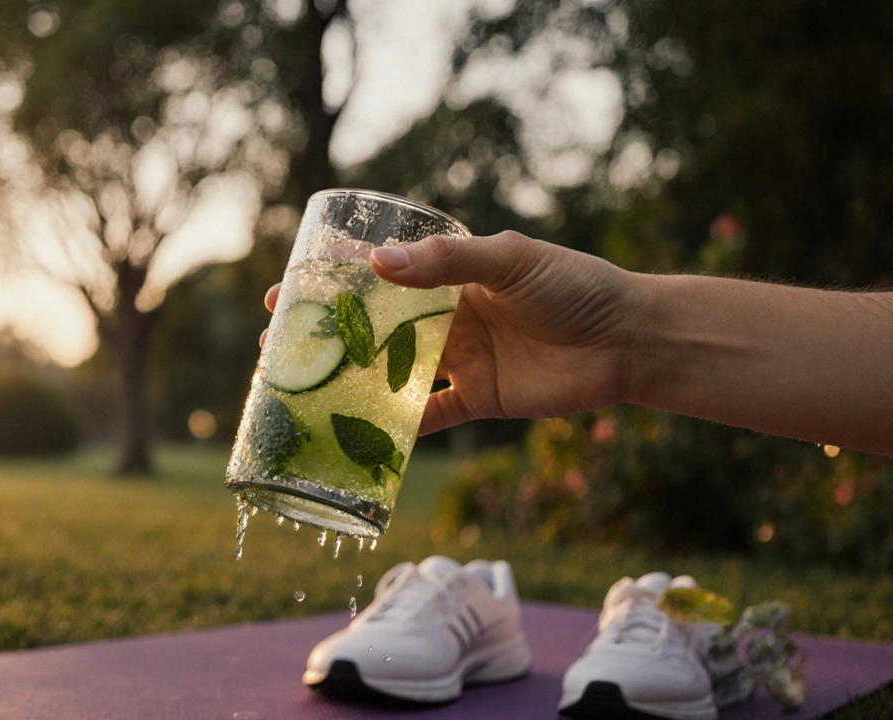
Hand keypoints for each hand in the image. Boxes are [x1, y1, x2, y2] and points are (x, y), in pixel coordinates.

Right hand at [265, 231, 643, 434]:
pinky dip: (396, 432)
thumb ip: (448, 263)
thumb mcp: (511, 261)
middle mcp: (447, 317)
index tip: (288, 283)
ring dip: (348, 380)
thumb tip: (378, 266)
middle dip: (326, 333)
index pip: (381, 274)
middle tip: (276, 342)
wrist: (629, 340)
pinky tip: (357, 441)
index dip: (334, 279)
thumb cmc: (576, 286)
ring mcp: (459, 360)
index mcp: (451, 275)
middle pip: (373, 326)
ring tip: (300, 386)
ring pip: (390, 372)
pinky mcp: (477, 400)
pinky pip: (428, 419)